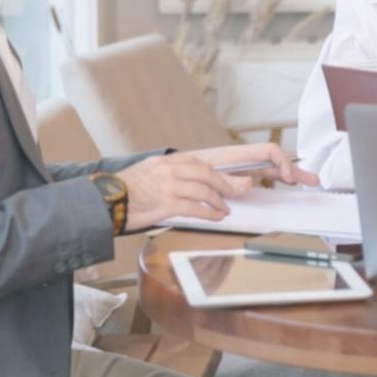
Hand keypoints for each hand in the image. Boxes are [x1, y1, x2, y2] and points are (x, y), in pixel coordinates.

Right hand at [118, 143, 316, 230]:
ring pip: (208, 191)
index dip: (245, 162)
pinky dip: (209, 213)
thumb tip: (211, 186)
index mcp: (180, 160)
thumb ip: (185, 176)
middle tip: (254, 188)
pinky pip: (196, 208)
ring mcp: (172, 184)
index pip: (218, 159)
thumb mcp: (160, 172)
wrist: (108, 198)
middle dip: (237, 183)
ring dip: (221, 201)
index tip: (268, 167)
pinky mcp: (166, 202)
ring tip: (226, 209)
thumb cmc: (134, 188)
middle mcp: (177, 168)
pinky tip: (216, 216)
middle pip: (216, 174)